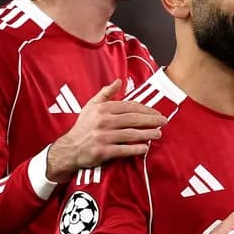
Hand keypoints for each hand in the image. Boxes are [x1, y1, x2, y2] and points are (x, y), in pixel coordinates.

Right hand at [46, 79, 167, 181]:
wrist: (69, 148)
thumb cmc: (83, 126)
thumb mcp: (91, 105)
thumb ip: (106, 93)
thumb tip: (119, 81)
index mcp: (103, 109)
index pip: (129, 107)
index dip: (145, 109)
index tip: (156, 113)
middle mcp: (104, 121)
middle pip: (133, 119)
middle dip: (151, 120)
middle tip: (163, 122)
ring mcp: (103, 137)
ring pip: (131, 134)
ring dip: (147, 134)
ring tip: (158, 134)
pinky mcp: (103, 151)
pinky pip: (123, 149)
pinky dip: (136, 149)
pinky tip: (145, 148)